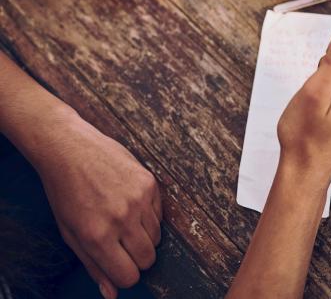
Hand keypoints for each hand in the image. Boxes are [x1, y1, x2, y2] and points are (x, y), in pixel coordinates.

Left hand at [35, 112, 161, 298]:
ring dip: (144, 235)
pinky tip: (129, 202)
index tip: (119, 267)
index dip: (125, 275)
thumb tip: (112, 294)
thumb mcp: (71, 234)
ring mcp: (138, 200)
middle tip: (122, 245)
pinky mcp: (150, 183)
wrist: (70, 150)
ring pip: (157, 237)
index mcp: (97, 236)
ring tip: (123, 220)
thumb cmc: (66, 193)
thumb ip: (94, 266)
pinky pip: (160, 214)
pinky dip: (148, 215)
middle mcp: (121, 219)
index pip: (128, 275)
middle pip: (148, 258)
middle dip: (138, 258)